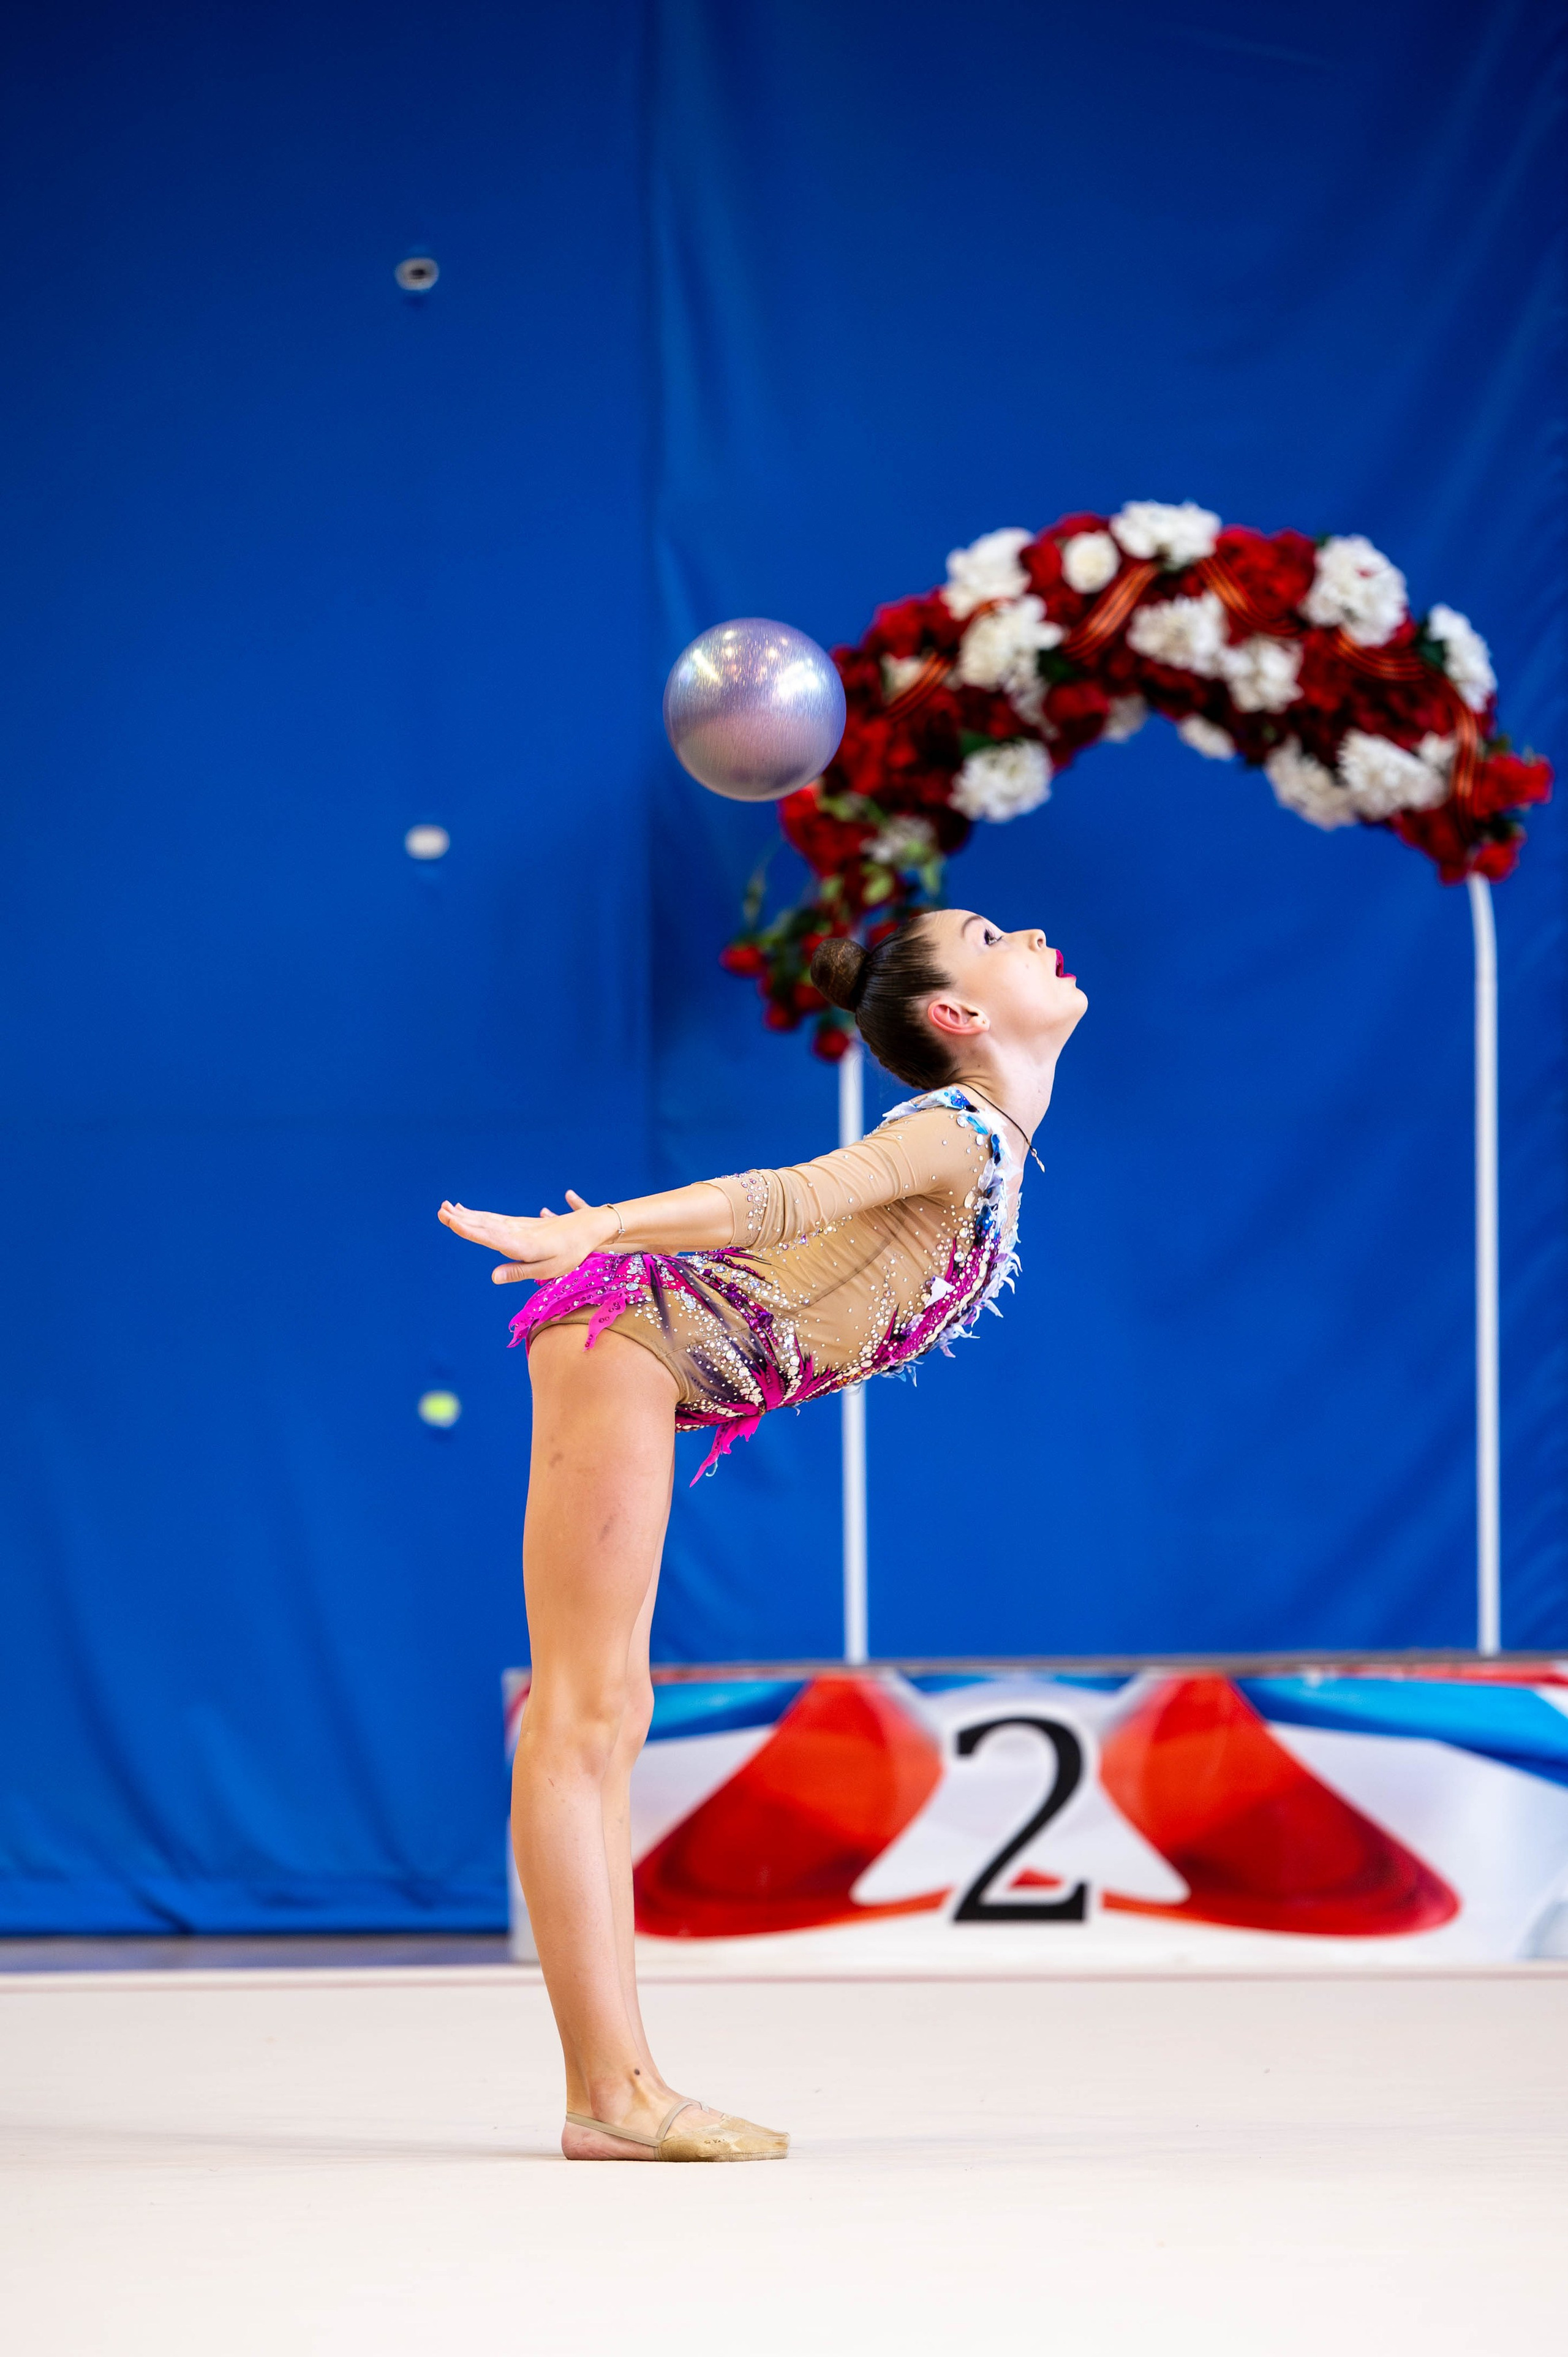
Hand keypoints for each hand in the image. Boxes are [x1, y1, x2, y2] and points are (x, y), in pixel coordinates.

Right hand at [437, 1190, 618, 1283]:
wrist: (588, 1227)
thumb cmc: (570, 1252)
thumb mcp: (547, 1268)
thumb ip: (518, 1272)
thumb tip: (492, 1277)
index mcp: (521, 1244)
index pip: (489, 1236)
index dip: (468, 1229)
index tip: (450, 1220)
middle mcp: (516, 1232)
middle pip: (483, 1224)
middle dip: (461, 1218)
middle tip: (440, 1211)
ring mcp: (518, 1225)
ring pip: (487, 1219)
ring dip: (467, 1214)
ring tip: (448, 1208)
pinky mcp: (521, 1224)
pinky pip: (495, 1218)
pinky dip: (480, 1215)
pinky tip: (471, 1213)